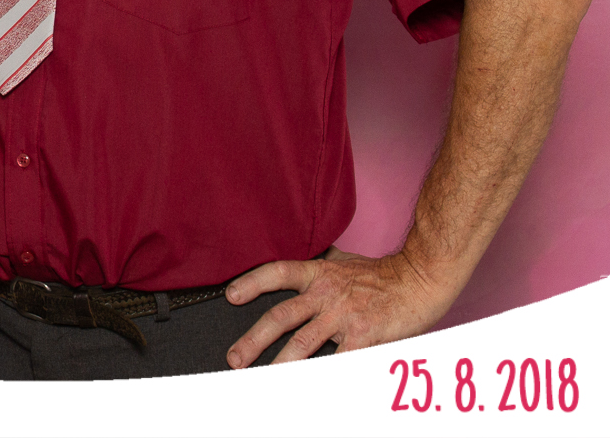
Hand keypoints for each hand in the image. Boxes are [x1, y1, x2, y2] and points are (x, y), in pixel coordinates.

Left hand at [224, 246, 456, 365]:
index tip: (231, 296)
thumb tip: (298, 271)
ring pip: (303, 343)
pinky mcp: (364, 335)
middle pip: (281, 316)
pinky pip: (339, 361)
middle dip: (253, 339)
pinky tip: (313, 390)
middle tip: (235, 358)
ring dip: (281, 364)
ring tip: (264, 380)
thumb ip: (320, 269)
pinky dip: (325, 377)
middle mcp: (326, 293)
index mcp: (318, 274)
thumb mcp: (344, 262)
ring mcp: (343, 315)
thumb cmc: (383, 274)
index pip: (277, 272)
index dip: (252, 283)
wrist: (420, 278)